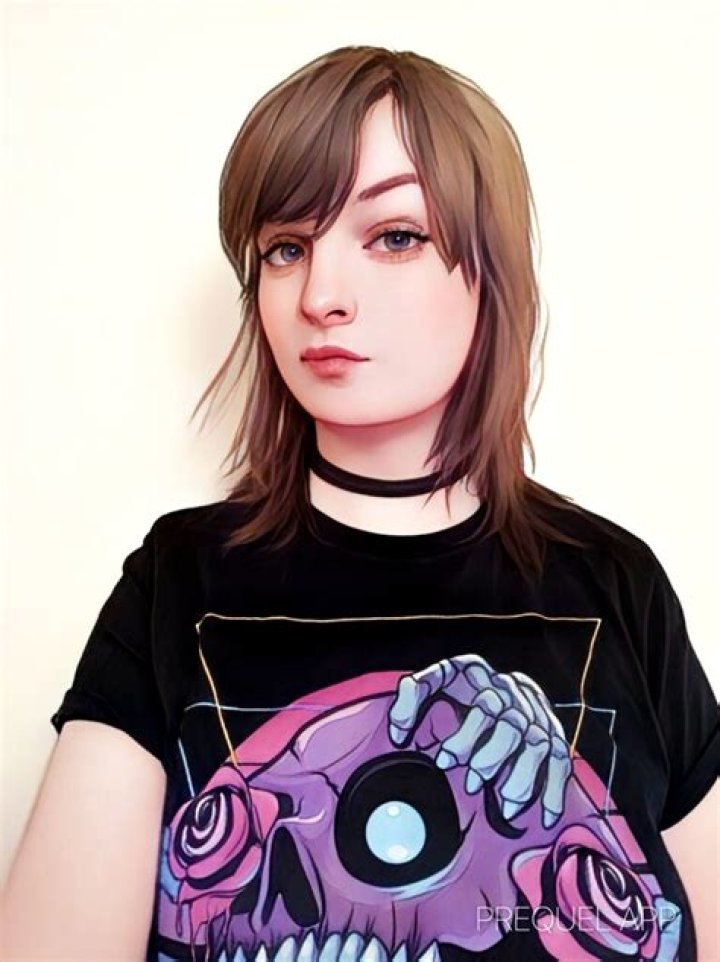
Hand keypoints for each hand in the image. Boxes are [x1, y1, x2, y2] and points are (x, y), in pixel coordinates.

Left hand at [387, 653, 571, 828]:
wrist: (499, 682)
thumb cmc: (457, 688)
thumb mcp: (431, 683)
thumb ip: (411, 699)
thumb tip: (399, 734)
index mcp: (480, 675)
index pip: (481, 704)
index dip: (464, 737)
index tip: (442, 762)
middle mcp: (513, 690)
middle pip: (511, 726)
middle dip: (490, 760)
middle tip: (471, 784)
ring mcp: (536, 712)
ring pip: (537, 746)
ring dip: (521, 780)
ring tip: (502, 807)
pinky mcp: (553, 733)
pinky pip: (560, 761)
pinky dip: (554, 790)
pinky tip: (545, 817)